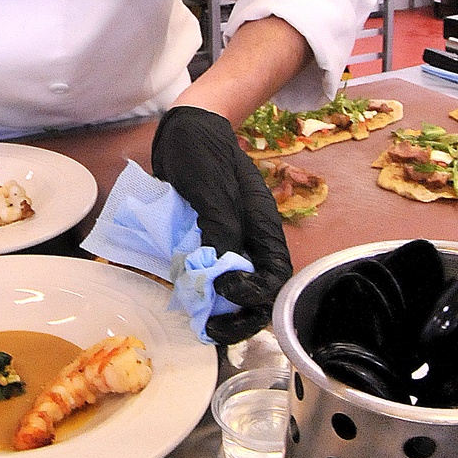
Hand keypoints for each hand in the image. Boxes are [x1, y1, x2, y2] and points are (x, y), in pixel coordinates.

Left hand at [151, 106, 291, 344]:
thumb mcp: (213, 189)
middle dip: (240, 316)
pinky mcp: (205, 238)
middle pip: (258, 290)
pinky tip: (184, 297)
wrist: (184, 129)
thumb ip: (221, 228)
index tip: (225, 292)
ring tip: (198, 320)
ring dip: (219, 308)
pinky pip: (208, 272)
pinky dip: (199, 288)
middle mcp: (249, 238)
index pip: (274, 275)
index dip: (256, 294)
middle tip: (211, 328)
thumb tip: (222, 268)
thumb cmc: (203, 152)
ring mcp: (227, 240)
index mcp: (262, 225)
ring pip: (233, 286)